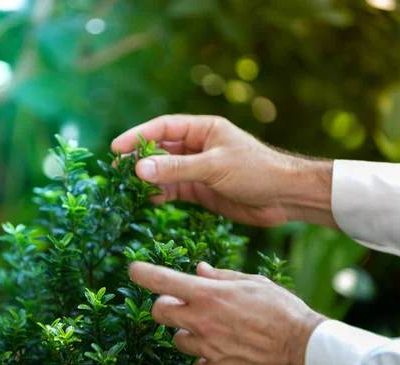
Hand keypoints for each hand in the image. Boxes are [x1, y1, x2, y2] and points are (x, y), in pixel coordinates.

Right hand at [112, 114, 335, 227]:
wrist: (284, 197)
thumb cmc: (254, 171)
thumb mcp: (213, 166)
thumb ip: (176, 169)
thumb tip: (139, 169)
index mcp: (203, 129)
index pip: (163, 128)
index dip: (138, 136)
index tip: (116, 148)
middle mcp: (197, 147)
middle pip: (160, 150)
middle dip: (139, 159)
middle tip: (116, 171)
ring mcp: (198, 169)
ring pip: (165, 172)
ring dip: (147, 179)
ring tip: (127, 188)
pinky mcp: (201, 190)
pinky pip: (174, 190)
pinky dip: (160, 195)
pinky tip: (148, 201)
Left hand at [128, 261, 326, 364]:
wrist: (305, 348)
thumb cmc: (282, 308)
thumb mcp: (252, 282)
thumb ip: (221, 276)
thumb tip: (199, 269)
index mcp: (208, 294)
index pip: (162, 281)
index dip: (142, 273)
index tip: (133, 269)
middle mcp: (202, 321)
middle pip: (159, 312)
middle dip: (165, 307)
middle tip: (182, 306)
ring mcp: (207, 349)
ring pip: (178, 341)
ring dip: (189, 334)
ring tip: (214, 332)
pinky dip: (205, 361)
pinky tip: (222, 353)